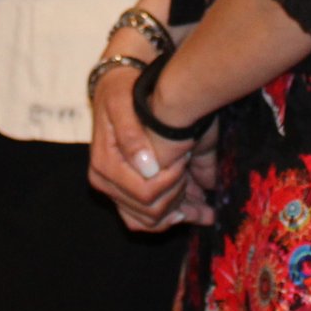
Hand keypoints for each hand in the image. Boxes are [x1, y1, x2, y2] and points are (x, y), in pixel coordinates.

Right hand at [88, 67, 197, 230]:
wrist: (115, 88)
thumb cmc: (121, 92)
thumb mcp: (122, 103)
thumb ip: (131, 134)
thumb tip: (148, 169)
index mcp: (104, 165)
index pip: (144, 193)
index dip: (172, 183)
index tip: (186, 159)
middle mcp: (105, 183)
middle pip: (148, 212)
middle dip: (179, 198)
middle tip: (195, 174)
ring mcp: (114, 191)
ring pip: (149, 222)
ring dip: (180, 215)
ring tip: (206, 206)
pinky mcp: (125, 193)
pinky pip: (147, 219)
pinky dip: (172, 217)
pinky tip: (194, 210)